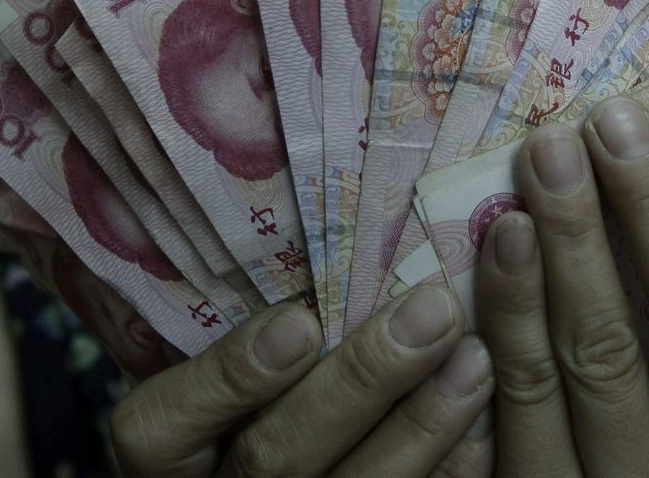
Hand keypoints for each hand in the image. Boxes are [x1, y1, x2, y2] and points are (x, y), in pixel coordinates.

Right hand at [112, 283, 493, 476]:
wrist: (274, 469)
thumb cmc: (218, 400)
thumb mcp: (182, 364)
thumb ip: (181, 308)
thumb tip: (162, 196)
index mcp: (163, 449)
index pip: (164, 422)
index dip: (230, 376)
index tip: (298, 324)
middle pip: (276, 457)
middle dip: (360, 383)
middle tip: (431, 312)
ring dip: (421, 424)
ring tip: (475, 356)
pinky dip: (450, 468)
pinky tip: (486, 422)